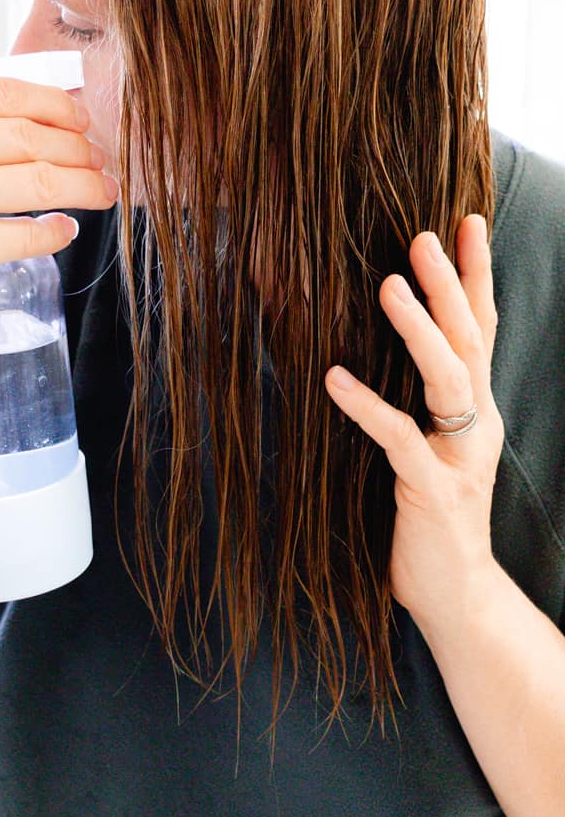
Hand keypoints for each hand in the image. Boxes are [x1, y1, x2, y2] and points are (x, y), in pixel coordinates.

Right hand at [0, 76, 117, 350]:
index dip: (55, 104)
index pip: (3, 91)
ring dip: (84, 184)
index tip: (81, 118)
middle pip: (29, 135)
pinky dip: (57, 232)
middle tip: (100, 158)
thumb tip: (36, 109)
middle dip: (78, 147)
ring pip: (41, 180)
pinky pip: (31, 234)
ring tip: (102, 189)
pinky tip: (65, 228)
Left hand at [324, 215, 504, 641]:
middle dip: (451, 284)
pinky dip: (368, 406)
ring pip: (449, 379)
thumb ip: (419, 401)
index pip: (481, 328)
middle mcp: (475, 424)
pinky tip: (334, 378)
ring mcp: (459, 457)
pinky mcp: (432, 490)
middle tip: (424, 235)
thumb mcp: (431, 447)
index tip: (466, 220)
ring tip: (389, 285)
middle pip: (471, 340)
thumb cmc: (432, 516)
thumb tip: (378, 347)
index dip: (476, 274)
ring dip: (420, 330)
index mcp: (475, 409)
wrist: (458, 596)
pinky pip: (400, 439)